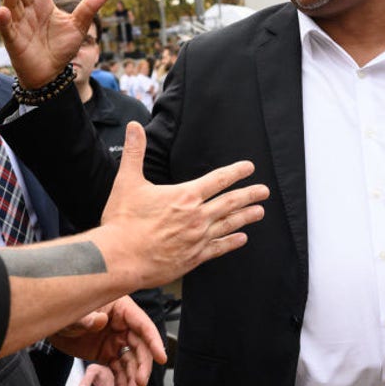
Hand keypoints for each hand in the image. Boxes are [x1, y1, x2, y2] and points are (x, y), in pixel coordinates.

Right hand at [0, 0, 111, 87]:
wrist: (52, 73)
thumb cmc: (62, 48)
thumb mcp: (79, 25)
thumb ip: (90, 6)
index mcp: (44, 4)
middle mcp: (29, 11)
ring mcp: (20, 24)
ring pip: (13, 5)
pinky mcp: (14, 41)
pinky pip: (8, 29)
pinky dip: (5, 20)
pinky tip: (4, 10)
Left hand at [49, 296, 163, 385]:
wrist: (51, 323)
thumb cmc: (66, 310)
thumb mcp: (75, 313)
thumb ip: (86, 318)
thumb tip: (100, 321)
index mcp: (121, 308)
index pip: (143, 324)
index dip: (154, 341)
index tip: (161, 357)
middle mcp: (122, 325)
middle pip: (140, 347)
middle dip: (142, 366)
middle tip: (140, 383)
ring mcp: (116, 340)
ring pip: (131, 361)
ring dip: (133, 378)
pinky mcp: (107, 353)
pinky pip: (119, 369)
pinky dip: (121, 381)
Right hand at [100, 123, 268, 287]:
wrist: (119, 258)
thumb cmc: (122, 221)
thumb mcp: (127, 181)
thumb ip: (134, 152)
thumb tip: (133, 127)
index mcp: (184, 196)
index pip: (217, 180)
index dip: (235, 172)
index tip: (249, 168)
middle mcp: (196, 217)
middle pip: (230, 203)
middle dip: (249, 195)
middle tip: (264, 191)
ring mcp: (197, 239)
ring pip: (228, 225)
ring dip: (245, 217)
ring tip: (260, 212)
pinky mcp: (192, 258)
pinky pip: (218, 248)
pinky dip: (231, 242)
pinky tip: (242, 239)